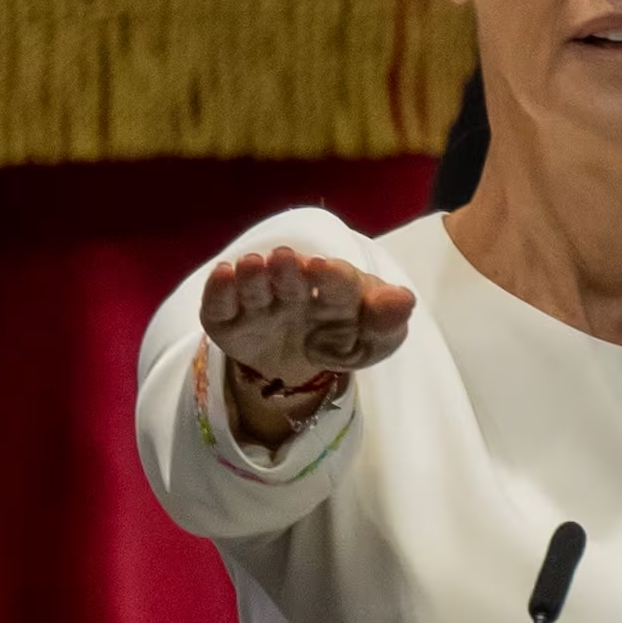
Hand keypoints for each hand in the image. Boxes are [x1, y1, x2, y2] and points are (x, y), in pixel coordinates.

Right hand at [197, 242, 415, 445]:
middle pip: (291, 279)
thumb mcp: (372, 341)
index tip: (323, 268)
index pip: (338, 283)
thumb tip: (403, 300)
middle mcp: (294, 289)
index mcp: (336, 290)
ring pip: (255, 287)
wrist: (298, 363)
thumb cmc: (343, 339)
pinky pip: (219, 307)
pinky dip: (218, 292)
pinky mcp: (228, 322)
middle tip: (285, 259)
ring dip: (253, 276)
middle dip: (289, 271)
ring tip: (253, 265)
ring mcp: (260, 304)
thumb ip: (387, 323)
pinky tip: (222, 274)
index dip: (333, 277)